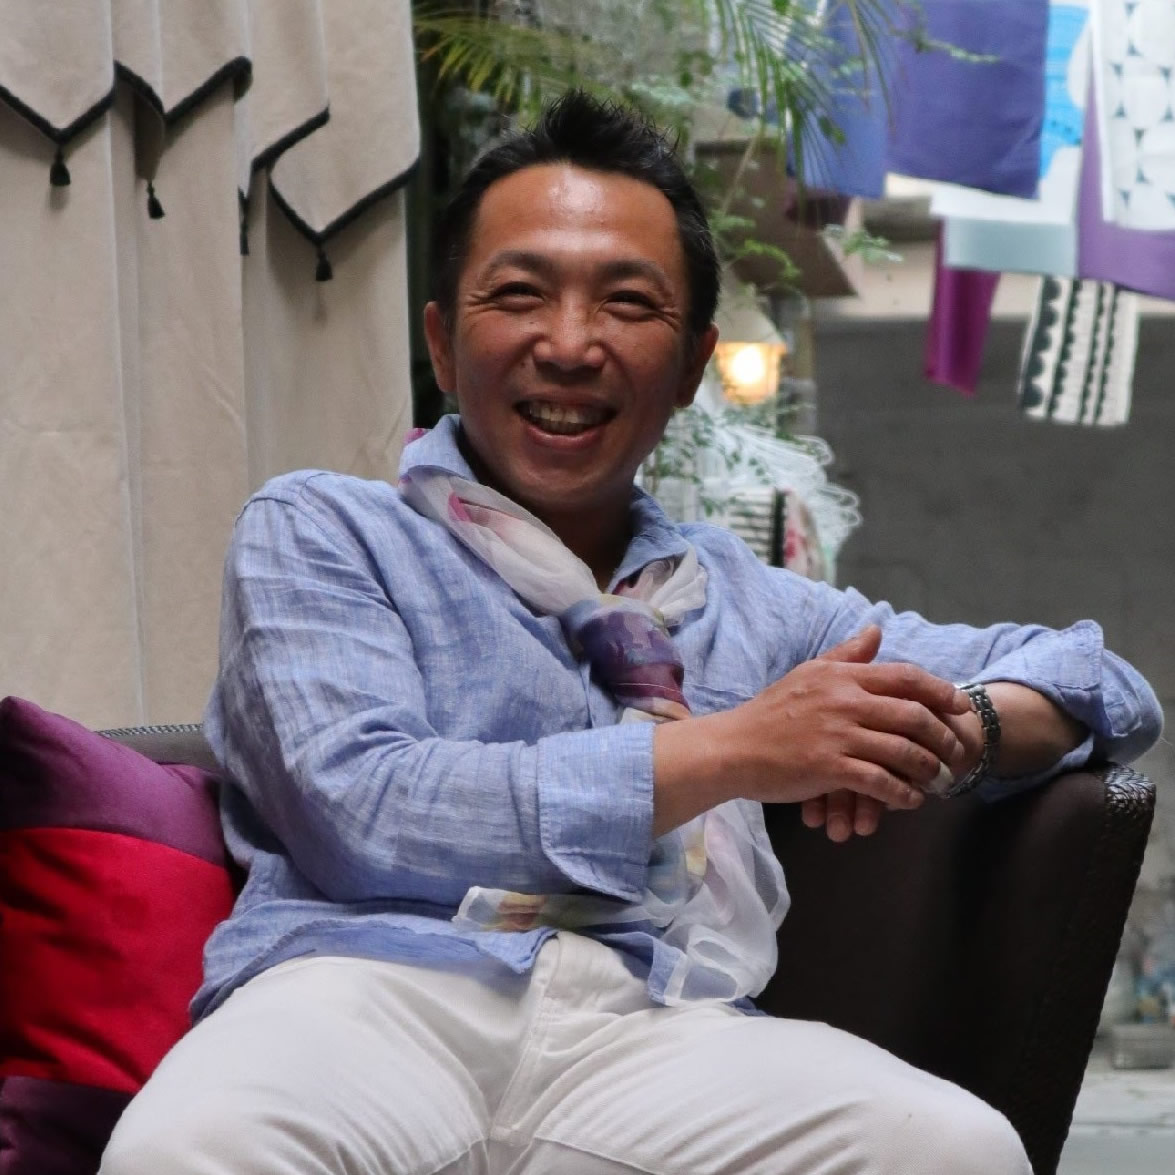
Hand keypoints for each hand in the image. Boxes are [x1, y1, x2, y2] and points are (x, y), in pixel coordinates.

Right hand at [724, 624, 970, 812]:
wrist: (733, 748)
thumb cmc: (770, 713)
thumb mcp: (808, 673)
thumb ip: (846, 654)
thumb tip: (876, 631)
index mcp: (841, 676)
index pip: (904, 676)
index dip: (941, 691)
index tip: (961, 706)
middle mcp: (843, 701)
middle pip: (913, 714)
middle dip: (943, 736)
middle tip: (956, 752)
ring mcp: (837, 734)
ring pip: (902, 750)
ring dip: (929, 768)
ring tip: (939, 780)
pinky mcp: (829, 767)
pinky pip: (880, 781)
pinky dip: (902, 793)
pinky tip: (910, 800)